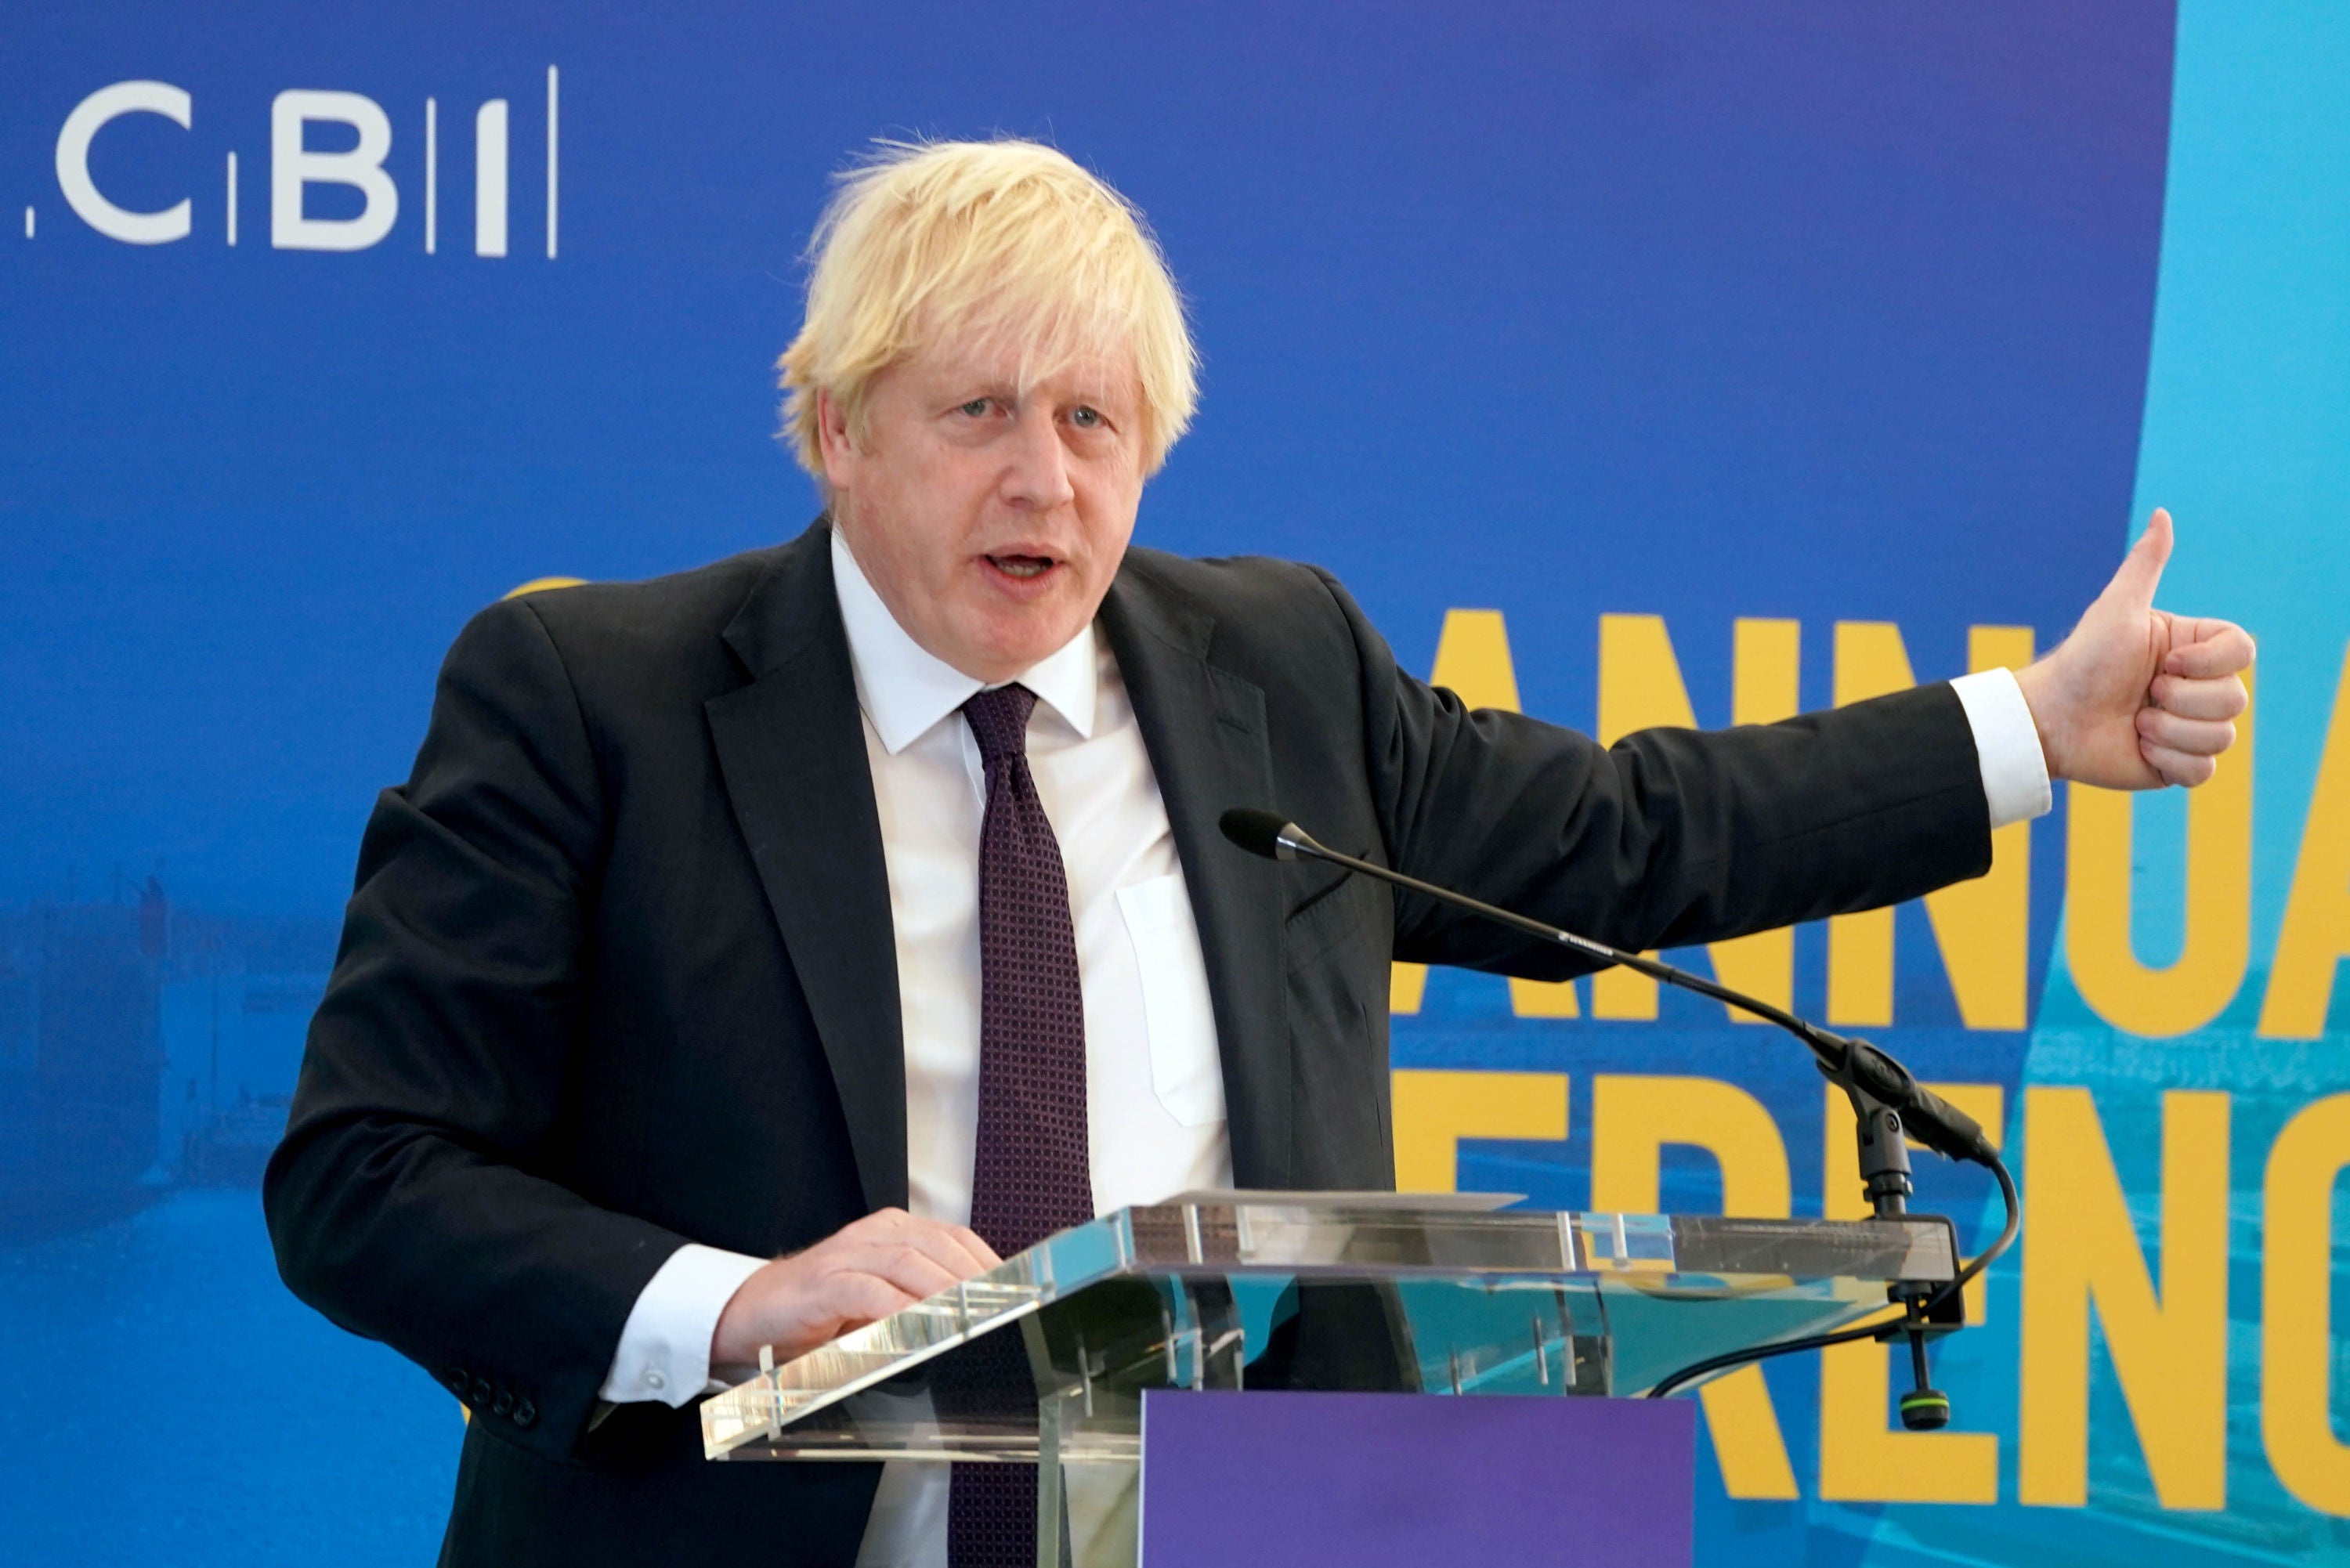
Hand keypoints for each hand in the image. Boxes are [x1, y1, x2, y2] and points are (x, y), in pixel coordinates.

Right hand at [710, 1208, 1001, 1369]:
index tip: (1018, 1289)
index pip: (954, 1237)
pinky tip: (918, 1325)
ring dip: (944, 1289)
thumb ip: (920, 1298)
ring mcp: (847, 1255)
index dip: (988, 1261)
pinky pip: (867, 1291)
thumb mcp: (881, 1300)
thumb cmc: (823, 1311)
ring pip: (908, 1262)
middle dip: (975, 1278)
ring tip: (973, 1315)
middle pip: (938, 1246)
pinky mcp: (824, 1284)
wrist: (752, 1313)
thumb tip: (975, 1319)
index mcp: (893, 1231)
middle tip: (1005, 1307)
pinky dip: (897, 1307)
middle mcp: (874, 1234)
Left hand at [2012, 509, 2253, 788]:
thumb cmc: (2083, 660)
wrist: (2050, 719)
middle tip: (2142, 693)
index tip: (2164, 661)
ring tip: (2135, 722)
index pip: (2244, 652)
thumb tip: (2162, 514)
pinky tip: (2138, 747)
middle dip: (2181, 699)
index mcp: (2193, 649)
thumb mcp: (2117, 609)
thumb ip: (2145, 565)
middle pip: (2236, 698)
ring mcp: (2190, 727)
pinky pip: (2204, 770)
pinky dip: (2168, 759)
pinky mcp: (2178, 765)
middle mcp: (2197, 687)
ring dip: (2170, 730)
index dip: (2209, 662)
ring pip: (2223, 736)